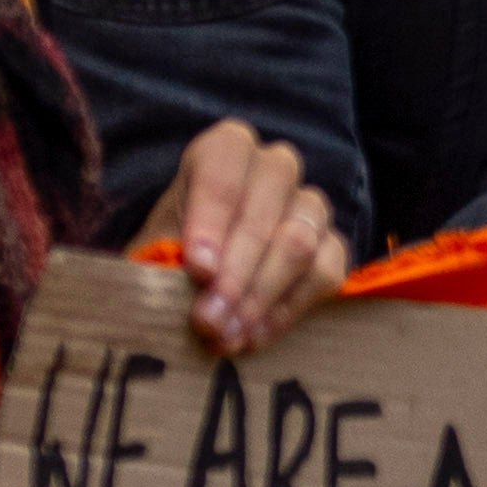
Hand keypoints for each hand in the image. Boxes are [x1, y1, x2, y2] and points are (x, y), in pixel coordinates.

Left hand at [153, 117, 348, 357]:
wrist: (200, 282)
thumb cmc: (171, 254)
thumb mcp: (154, 247)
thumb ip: (165, 255)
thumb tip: (195, 276)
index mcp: (225, 151)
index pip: (224, 169)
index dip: (211, 219)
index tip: (198, 269)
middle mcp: (274, 168)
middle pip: (265, 211)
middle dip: (235, 272)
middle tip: (207, 319)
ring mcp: (309, 206)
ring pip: (299, 243)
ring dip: (259, 296)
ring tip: (226, 334)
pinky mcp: (332, 247)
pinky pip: (325, 273)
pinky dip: (287, 310)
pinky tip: (253, 335)